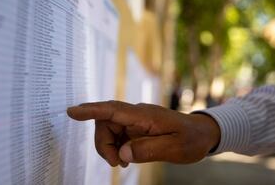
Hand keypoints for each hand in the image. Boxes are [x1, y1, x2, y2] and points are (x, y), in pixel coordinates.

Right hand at [67, 101, 219, 166]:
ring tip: (123, 162)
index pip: (112, 110)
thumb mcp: (174, 148)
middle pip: (105, 123)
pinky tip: (126, 157)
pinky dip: (116, 148)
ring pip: (108, 130)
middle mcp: (137, 115)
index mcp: (145, 116)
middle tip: (116, 163)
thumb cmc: (191, 139)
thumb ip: (147, 150)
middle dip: (103, 144)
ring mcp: (136, 121)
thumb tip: (122, 153)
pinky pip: (117, 135)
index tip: (71, 112)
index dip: (91, 110)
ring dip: (109, 147)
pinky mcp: (136, 128)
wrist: (202, 133)